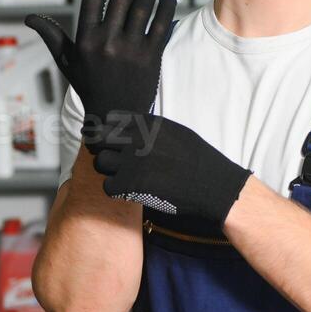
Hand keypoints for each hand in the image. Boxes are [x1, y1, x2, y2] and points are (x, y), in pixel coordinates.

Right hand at [25, 0, 177, 151]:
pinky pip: (162, 23)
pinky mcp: (152, 58)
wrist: (116, 118)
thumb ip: (52, 36)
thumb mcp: (67, 63)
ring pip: (144, 7)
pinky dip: (166, 6)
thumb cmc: (89, 86)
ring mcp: (131, 50)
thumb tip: (29, 18)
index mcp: (85, 40)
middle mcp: (107, 43)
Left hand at [91, 112, 251, 224]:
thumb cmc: (197, 159)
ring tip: (126, 177)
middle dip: (102, 149)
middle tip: (114, 160)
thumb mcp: (174, 131)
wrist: (213, 184)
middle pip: (97, 139)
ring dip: (110, 171)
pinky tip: (131, 191)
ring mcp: (131, 161)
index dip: (109, 132)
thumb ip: (148, 128)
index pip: (109, 120)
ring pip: (100, 163)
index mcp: (146, 123)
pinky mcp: (131, 185)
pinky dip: (117, 191)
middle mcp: (135, 138)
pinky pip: (108, 186)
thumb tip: (127, 129)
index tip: (116, 142)